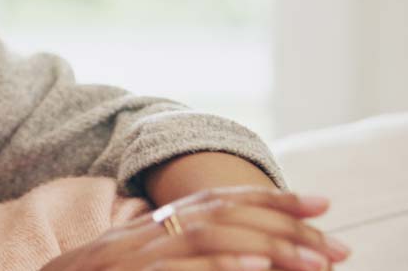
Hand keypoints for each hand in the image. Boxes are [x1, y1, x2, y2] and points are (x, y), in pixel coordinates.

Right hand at [41, 186, 349, 270]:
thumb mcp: (133, 266)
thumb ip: (175, 257)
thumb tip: (237, 258)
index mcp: (144, 230)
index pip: (214, 201)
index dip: (269, 200)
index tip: (320, 205)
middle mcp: (139, 236)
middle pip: (220, 213)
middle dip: (283, 225)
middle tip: (335, 247)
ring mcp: (129, 257)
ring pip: (207, 236)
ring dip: (267, 247)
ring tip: (312, 262)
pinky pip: (177, 269)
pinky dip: (221, 266)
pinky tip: (256, 269)